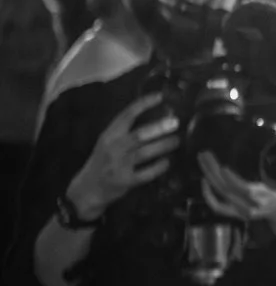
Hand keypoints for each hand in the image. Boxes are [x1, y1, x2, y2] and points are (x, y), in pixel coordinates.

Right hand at [68, 94, 180, 217]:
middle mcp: (113, 148)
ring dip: (164, 145)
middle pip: (138, 135)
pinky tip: (168, 161)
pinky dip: (160, 166)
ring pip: (144, 153)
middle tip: (176, 122)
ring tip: (177, 140)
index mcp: (109, 134)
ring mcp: (119, 165)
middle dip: (159, 128)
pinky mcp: (126, 181)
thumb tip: (156, 116)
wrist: (88, 188)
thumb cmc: (103, 161)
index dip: (143, 104)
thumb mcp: (108, 141)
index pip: (126, 115)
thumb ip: (125, 131)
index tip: (160, 96)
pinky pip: (147, 173)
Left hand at [199, 152, 275, 227]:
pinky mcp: (237, 213)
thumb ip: (273, 169)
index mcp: (265, 196)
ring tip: (203, 161)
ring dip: (208, 177)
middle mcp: (251, 205)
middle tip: (205, 154)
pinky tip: (205, 181)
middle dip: (213, 171)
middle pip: (227, 189)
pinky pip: (218, 206)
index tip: (223, 167)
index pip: (245, 190)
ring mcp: (242, 211)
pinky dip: (208, 194)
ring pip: (220, 195)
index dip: (232, 180)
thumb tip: (266, 150)